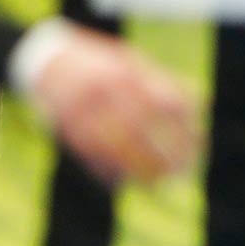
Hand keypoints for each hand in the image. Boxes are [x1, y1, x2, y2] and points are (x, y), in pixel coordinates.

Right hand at [28, 25, 198, 185]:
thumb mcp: (129, 61)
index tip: (200, 147)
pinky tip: (120, 182)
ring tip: (155, 187)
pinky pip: (90, 154)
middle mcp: (107, 91)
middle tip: (181, 175)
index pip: (168, 105)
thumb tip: (200, 101)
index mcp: (128, 73)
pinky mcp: (66, 124)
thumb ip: (159, 80)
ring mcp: (84, 109)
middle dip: (166, 157)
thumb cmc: (96, 62)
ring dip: (138, 171)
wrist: (44, 58)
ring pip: (116, 149)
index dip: (187, 129)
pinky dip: (106, 171)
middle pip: (145, 132)